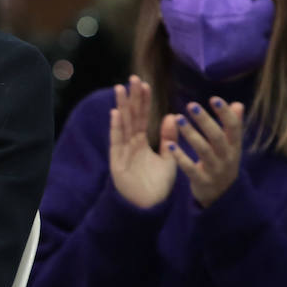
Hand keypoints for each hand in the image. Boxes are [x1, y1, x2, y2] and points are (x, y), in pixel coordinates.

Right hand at [109, 76, 176, 208]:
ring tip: (121, 89)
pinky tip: (116, 113)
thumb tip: (171, 116)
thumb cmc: (158, 186)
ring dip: (121, 106)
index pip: (142, 117)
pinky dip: (116, 127)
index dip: (143, 101)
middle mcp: (130, 144)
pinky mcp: (117, 161)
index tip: (144, 84)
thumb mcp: (169, 159)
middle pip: (131, 116)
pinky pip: (116, 141)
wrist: (150, 207)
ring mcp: (122, 151)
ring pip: (122, 124)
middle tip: (132, 78)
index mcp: (141, 143)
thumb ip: (169, 139)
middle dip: (132, 98)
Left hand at [167, 97, 244, 207]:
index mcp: (234, 146)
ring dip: (191, 134)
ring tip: (178, 119)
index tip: (214, 98)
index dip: (225, 113)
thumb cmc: (224, 164)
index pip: (234, 127)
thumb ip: (233, 126)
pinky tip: (170, 145)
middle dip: (205, 120)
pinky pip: (191, 169)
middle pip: (217, 137)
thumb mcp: (232, 147)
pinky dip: (180, 157)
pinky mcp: (202, 182)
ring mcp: (215, 170)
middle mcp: (227, 157)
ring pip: (204, 150)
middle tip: (191, 105)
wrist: (223, 197)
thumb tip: (238, 104)